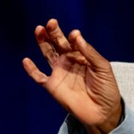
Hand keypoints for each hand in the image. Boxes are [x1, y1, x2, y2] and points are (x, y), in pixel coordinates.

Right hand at [23, 19, 121, 133]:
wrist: (103, 111)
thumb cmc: (107, 89)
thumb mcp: (103, 68)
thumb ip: (90, 53)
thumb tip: (76, 36)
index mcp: (83, 57)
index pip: (74, 42)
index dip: (73, 37)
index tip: (74, 34)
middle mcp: (70, 62)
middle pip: (59, 44)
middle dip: (54, 33)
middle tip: (51, 22)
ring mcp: (60, 73)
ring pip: (47, 54)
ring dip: (43, 43)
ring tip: (39, 29)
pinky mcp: (53, 86)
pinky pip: (39, 77)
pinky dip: (31, 70)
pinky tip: (26, 60)